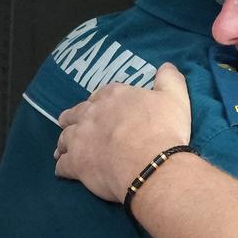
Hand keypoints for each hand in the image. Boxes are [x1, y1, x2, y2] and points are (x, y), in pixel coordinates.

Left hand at [54, 63, 191, 200]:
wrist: (152, 164)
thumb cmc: (164, 130)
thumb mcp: (175, 97)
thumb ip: (169, 79)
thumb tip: (166, 66)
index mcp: (114, 96)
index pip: (101, 95)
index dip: (99, 102)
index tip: (99, 107)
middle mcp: (92, 114)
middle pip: (76, 114)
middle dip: (73, 119)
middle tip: (72, 125)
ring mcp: (80, 139)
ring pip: (64, 138)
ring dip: (64, 143)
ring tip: (63, 149)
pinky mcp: (76, 164)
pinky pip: (63, 166)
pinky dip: (62, 168)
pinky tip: (62, 171)